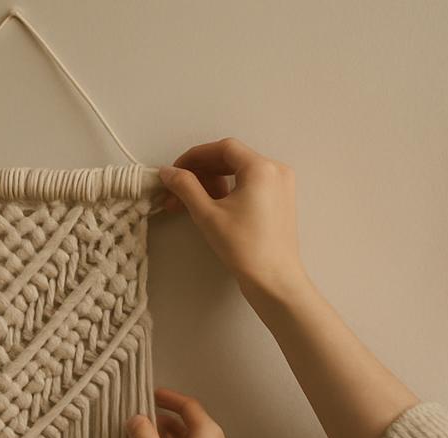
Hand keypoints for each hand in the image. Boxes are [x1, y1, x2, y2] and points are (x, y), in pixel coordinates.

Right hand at [159, 138, 306, 300]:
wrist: (273, 279)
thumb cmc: (242, 246)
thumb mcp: (208, 214)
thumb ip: (185, 187)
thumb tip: (167, 172)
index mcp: (261, 167)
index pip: (223, 148)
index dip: (194, 156)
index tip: (174, 172)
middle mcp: (275, 170)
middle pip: (231, 159)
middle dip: (200, 173)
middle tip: (176, 190)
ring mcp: (280, 185)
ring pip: (239, 174)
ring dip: (211, 184)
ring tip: (187, 203)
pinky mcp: (279, 201)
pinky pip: (250, 186)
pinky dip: (228, 192)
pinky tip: (208, 207)